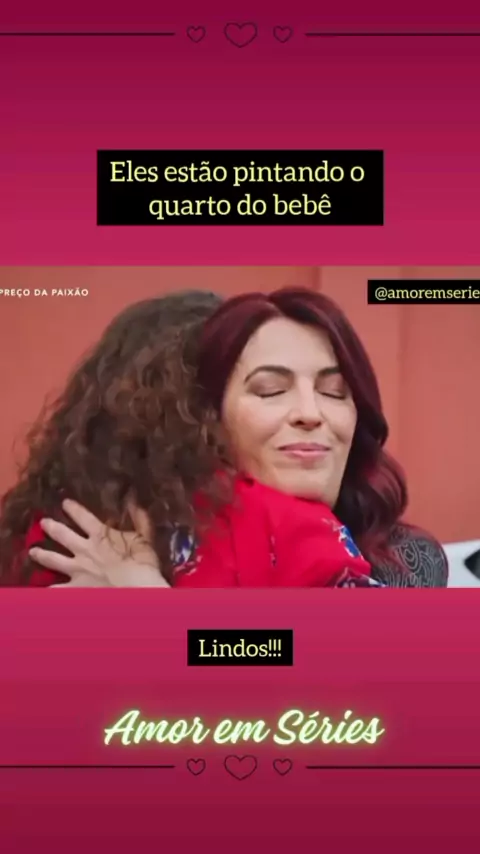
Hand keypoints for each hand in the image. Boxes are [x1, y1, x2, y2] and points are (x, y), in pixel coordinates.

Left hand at [29, 499, 169, 586]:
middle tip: (43, 522)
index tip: (64, 503)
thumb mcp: (144, 538)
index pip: (83, 517)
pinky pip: (55, 589)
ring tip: (33, 551)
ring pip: (53, 559)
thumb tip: (135, 501)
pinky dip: (47, 589)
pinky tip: (39, 589)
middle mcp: (83, 549)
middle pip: (62, 535)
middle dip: (51, 527)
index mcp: (99, 535)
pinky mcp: (74, 587)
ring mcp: (76, 569)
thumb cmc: (141, 563)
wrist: (135, 588)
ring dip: (42, 554)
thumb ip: (140, 520)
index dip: (73, 509)